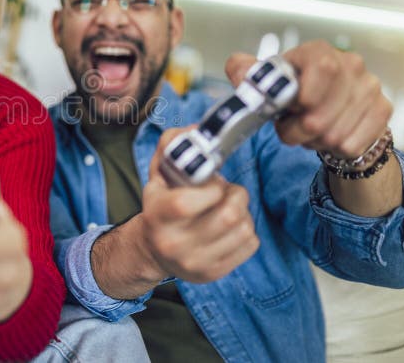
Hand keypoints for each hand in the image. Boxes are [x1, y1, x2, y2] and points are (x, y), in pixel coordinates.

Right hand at [139, 127, 259, 283]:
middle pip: (228, 216)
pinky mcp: (213, 273)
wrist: (153, 250)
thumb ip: (172, 145)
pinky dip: (247, 230)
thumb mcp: (157, 173)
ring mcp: (195, 262)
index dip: (211, 188)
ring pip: (244, 229)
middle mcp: (174, 244)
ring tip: (227, 208)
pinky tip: (231, 226)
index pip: (188, 204)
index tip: (212, 183)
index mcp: (157, 216)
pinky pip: (250, 245)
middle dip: (236, 195)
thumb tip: (197, 130)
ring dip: (243, 211)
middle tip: (226, 191)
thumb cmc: (160, 205)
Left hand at [226, 41, 391, 157]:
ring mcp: (369, 86)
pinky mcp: (383, 109)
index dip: (305, 93)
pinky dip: (335, 148)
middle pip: (322, 112)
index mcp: (318, 52)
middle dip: (299, 130)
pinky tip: (330, 136)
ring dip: (315, 141)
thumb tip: (238, 67)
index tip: (294, 106)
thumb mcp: (267, 81)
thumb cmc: (296, 94)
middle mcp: (350, 64)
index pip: (322, 66)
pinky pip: (352, 143)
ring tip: (310, 131)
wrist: (330, 110)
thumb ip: (246, 73)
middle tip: (291, 128)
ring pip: (335, 133)